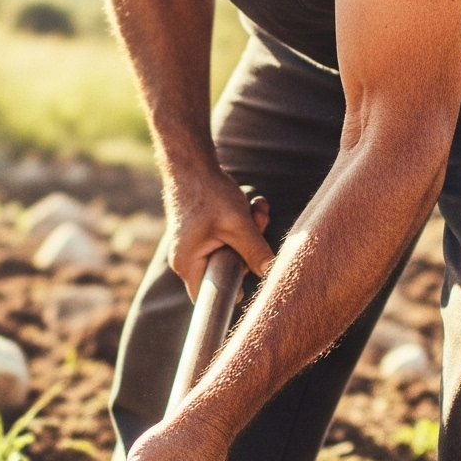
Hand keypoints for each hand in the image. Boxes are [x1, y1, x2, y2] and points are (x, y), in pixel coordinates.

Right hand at [162, 170, 271, 296]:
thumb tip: (272, 273)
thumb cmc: (208, 193)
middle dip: (249, 249)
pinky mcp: (203, 235)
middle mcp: (188, 259)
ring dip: (250, 232)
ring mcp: (195, 247)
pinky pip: (229, 239)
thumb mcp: (237, 224)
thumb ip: (255, 251)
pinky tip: (250, 206)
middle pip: (226, 270)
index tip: (252, 284)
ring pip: (232, 251)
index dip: (231, 293)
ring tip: (255, 208)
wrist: (191, 165)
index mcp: (188, 263)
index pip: (208, 296)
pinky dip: (242, 225)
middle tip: (258, 222)